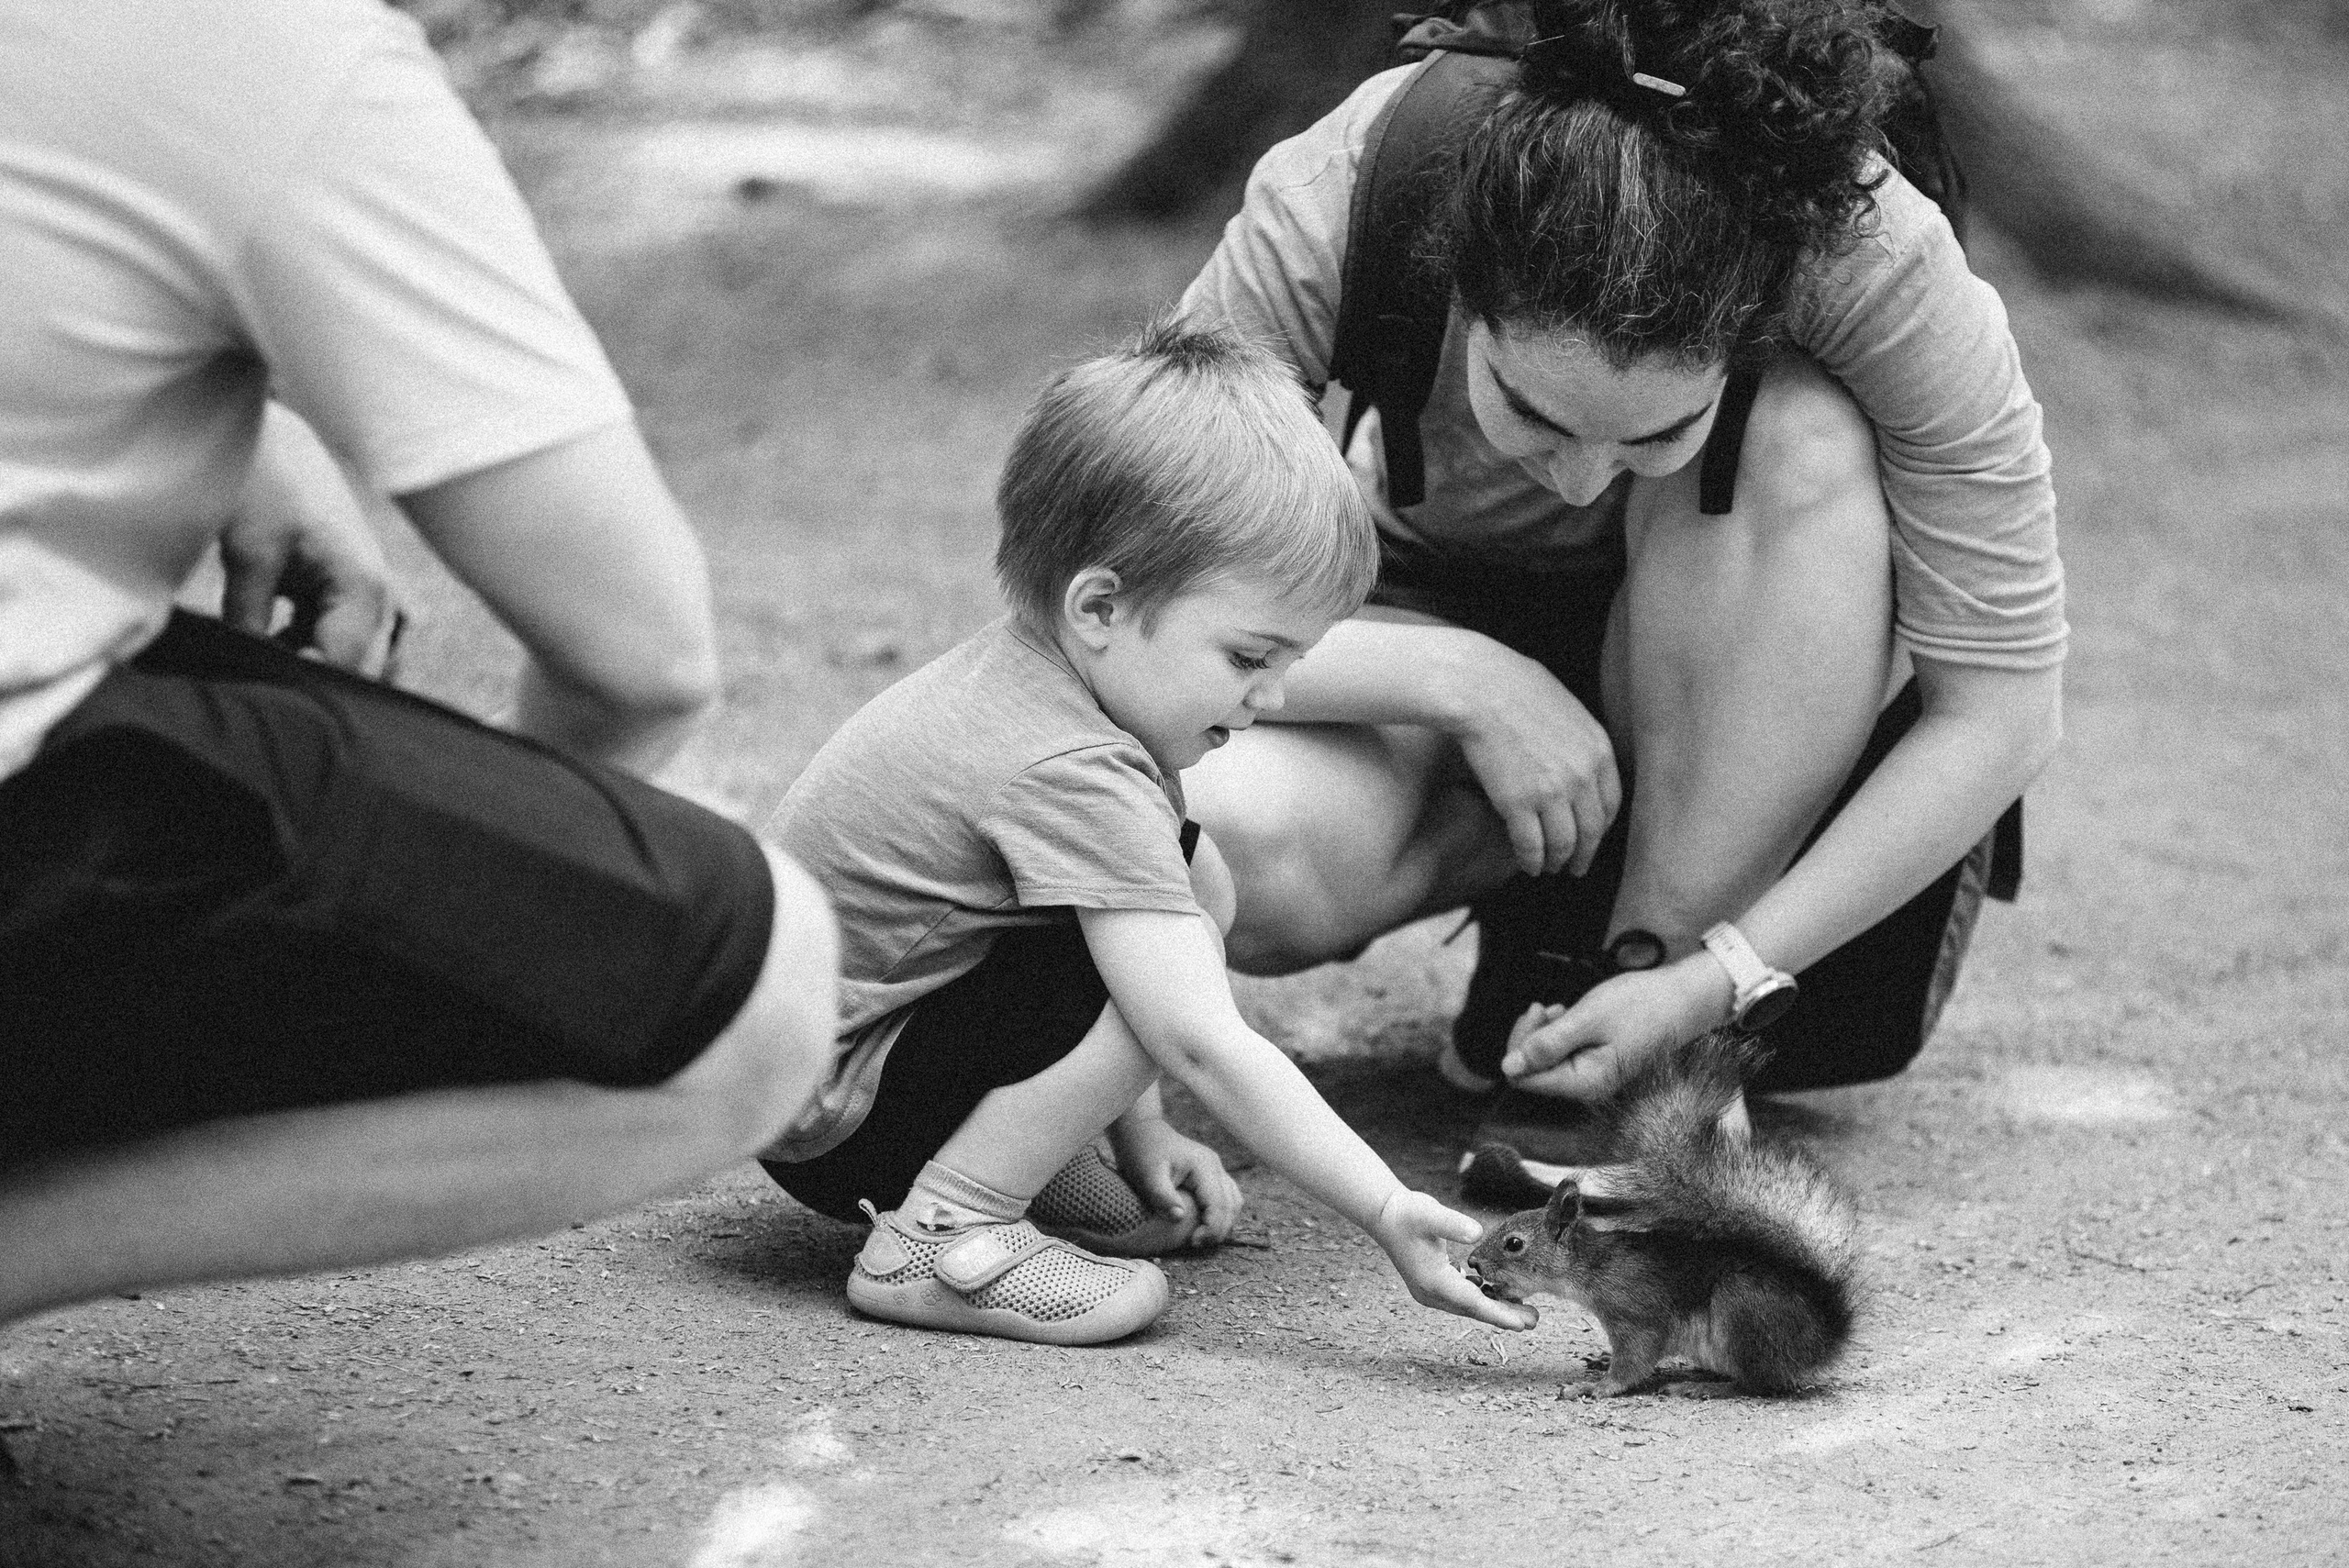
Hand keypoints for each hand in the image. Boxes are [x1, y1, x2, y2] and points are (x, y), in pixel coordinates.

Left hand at [223, 408, 403, 677]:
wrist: (268, 434)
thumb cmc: (263, 485)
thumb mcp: (249, 557)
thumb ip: (250, 624)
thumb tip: (246, 672)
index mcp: (366, 587)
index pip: (351, 668)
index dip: (311, 691)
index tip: (269, 695)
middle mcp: (382, 592)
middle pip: (368, 668)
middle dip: (324, 683)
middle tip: (270, 685)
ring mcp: (372, 587)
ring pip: (364, 654)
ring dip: (325, 664)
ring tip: (273, 662)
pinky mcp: (352, 581)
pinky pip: (350, 632)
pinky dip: (321, 644)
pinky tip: (282, 640)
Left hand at [1106, 1118, 1242, 1247]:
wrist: (1141, 1132)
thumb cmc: (1142, 1153)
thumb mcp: (1147, 1176)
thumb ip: (1163, 1197)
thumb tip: (1179, 1218)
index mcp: (1204, 1166)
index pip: (1219, 1204)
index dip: (1211, 1228)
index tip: (1193, 1242)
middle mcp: (1215, 1166)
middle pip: (1231, 1205)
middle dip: (1218, 1229)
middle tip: (1196, 1244)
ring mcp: (1216, 1168)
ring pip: (1234, 1201)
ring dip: (1223, 1222)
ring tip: (1202, 1237)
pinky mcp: (1211, 1174)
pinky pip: (1227, 1197)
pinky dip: (1222, 1214)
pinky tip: (1205, 1225)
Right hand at [1369, 1189, 1537, 1330]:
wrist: (1384, 1215)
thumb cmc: (1407, 1213)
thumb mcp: (1429, 1213)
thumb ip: (1453, 1224)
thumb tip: (1476, 1233)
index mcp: (1433, 1281)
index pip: (1472, 1303)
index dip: (1499, 1314)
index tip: (1523, 1323)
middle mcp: (1431, 1292)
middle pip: (1474, 1309)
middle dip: (1503, 1315)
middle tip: (1534, 1320)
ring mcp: (1430, 1291)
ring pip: (1469, 1306)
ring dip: (1494, 1307)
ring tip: (1524, 1310)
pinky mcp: (1432, 1285)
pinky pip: (1462, 1297)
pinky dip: (1481, 1297)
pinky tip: (1498, 1292)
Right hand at [1450, 645, 1620, 877]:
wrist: (1480, 688)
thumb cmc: (1515, 685)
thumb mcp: (1567, 706)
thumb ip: (1579, 738)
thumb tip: (1578, 758)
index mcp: (1598, 749)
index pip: (1612, 804)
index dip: (1602, 827)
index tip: (1592, 837)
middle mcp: (1582, 775)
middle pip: (1592, 831)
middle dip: (1584, 854)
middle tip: (1577, 868)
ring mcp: (1551, 792)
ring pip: (1563, 844)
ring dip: (1556, 862)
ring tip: (1548, 868)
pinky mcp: (1517, 804)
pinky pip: (1530, 846)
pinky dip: (1531, 861)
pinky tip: (1527, 866)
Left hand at [1500, 957, 1731, 1099]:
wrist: (1683, 999)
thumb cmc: (1641, 1006)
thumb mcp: (1588, 1019)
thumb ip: (1548, 1044)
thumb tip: (1507, 1067)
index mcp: (1584, 1083)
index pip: (1524, 1078)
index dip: (1519, 1046)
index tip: (1536, 1014)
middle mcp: (1586, 1088)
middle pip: (1532, 1071)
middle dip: (1531, 1037)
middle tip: (1544, 1006)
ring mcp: (1592, 1077)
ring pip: (1546, 1060)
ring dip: (1545, 1032)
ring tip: (1561, 1008)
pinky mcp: (1596, 1064)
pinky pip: (1563, 1054)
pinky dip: (1559, 1032)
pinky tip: (1569, 1015)